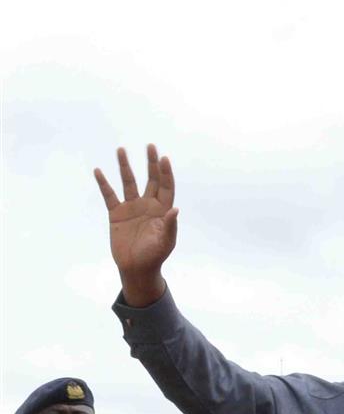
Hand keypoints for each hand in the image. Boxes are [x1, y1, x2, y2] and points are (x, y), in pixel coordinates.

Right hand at [94, 144, 177, 304]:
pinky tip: (98, 171)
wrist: (136, 268)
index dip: (166, 173)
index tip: (164, 158)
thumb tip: (175, 209)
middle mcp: (148, 205)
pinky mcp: (116, 214)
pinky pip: (109, 195)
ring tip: (121, 150)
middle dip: (151, 163)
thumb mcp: (165, 242)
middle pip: (150, 179)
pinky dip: (103, 183)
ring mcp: (132, 208)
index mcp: (163, 210)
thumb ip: (170, 226)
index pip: (166, 187)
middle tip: (150, 146)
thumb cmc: (155, 256)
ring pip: (128, 182)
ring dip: (125, 167)